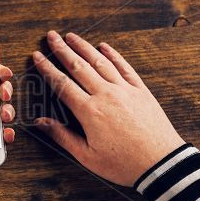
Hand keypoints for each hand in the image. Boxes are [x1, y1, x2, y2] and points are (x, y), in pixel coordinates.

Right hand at [33, 31, 184, 185]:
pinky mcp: (140, 91)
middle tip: (52, 37)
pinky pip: (124, 67)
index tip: (38, 56)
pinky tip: (104, 46)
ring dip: (84, 47)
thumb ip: (62, 136)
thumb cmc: (123, 163)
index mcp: (89, 111)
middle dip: (62, 50)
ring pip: (100, 62)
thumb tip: (41, 122)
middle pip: (78, 66)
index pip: (62, 84)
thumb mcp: (86, 155)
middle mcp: (105, 95)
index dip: (47, 68)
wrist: (161, 164)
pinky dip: (113, 55)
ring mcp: (124, 90)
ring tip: (72, 36)